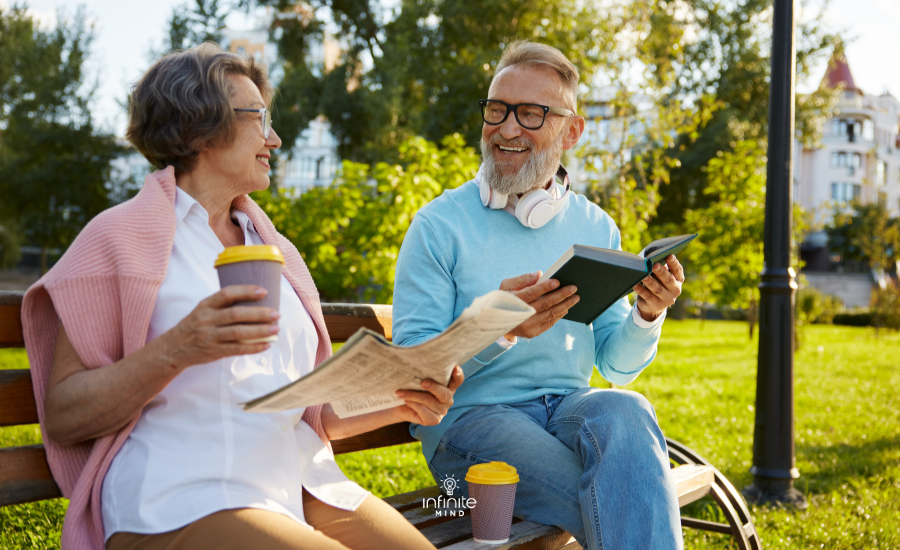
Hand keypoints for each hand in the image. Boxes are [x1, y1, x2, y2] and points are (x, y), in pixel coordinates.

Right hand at [161, 285, 279, 369]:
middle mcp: (207, 320)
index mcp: (205, 305)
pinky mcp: (214, 351)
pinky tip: (266, 344)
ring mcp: (210, 337)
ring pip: (239, 333)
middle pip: (236, 315)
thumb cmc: (195, 325)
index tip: (264, 291)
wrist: (174, 348)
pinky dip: (253, 347)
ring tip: (275, 329)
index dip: (246, 291)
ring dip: (260, 331)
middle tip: (276, 314)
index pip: (226, 294)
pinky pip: (237, 350)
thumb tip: (255, 300)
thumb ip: (223, 305)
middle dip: (259, 314)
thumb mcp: (203, 310)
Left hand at [394, 366, 463, 425]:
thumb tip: (417, 363)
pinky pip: (424, 411)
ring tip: (401, 392)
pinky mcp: (434, 420)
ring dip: (414, 395)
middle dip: (433, 387)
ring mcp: (442, 410)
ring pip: (429, 401)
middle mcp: (448, 399)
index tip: (455, 368)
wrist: (401, 406)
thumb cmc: (412, 389)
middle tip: (422, 382)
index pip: (457, 381)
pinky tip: (406, 401)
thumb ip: (424, 374)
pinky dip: (413, 404)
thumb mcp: (419, 379)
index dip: (458, 375)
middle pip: (445, 393)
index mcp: (448, 387)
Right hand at [500, 272, 578, 339]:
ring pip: (551, 314)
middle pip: (545, 304)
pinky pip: (550, 322)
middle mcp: (521, 315)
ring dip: (565, 305)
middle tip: (573, 288)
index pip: (532, 293)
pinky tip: (566, 307)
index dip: (545, 287)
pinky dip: (560, 314)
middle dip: (561, 295)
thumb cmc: (505, 299)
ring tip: (575, 297)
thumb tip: (539, 274)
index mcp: (514, 301)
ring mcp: (528, 325)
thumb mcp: (506, 286)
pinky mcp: (533, 332)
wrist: (499, 322)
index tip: (558, 281)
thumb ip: (522, 279)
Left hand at [633, 255, 684, 321]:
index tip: (669, 255)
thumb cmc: (659, 283)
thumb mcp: (662, 276)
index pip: (678, 270)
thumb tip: (653, 257)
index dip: (674, 263)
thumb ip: (661, 268)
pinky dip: (640, 290)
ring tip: (643, 275)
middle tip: (654, 265)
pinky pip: (647, 296)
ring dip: (650, 282)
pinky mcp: (655, 304)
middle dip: (661, 272)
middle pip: (668, 280)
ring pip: (657, 289)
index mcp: (678, 280)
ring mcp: (666, 299)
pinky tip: (634, 284)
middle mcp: (675, 290)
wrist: (655, 305)